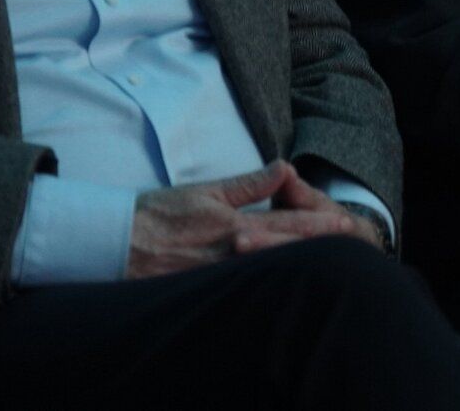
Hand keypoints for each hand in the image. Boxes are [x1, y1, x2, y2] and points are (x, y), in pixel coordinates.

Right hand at [126, 160, 367, 278]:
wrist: (112, 242)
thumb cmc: (157, 213)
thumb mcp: (204, 191)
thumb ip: (246, 185)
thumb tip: (283, 169)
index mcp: (231, 224)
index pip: (282, 222)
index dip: (315, 223)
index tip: (343, 224)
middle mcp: (227, 250)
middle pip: (280, 250)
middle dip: (314, 246)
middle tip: (348, 244)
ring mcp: (215, 274)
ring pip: (264, 270)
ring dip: (294, 265)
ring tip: (325, 265)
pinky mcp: (201, 290)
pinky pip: (237, 289)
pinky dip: (260, 286)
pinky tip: (279, 287)